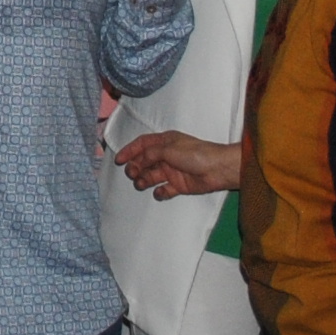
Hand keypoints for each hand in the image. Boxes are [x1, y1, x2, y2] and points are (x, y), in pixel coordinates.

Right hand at [116, 129, 243, 200]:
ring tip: (142, 184)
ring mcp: (173, 171)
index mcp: (165, 142)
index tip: (118, 160)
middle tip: (132, 174)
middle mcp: (167, 155)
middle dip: (136, 167)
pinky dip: (160, 192)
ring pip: (152, 176)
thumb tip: (139, 161)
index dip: (129, 151)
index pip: (142, 144)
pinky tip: (159, 192)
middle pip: (145, 161)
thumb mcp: (168, 149)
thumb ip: (150, 154)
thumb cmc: (195, 154)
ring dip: (144, 180)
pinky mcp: (179, 185)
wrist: (217, 169)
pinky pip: (165, 190)